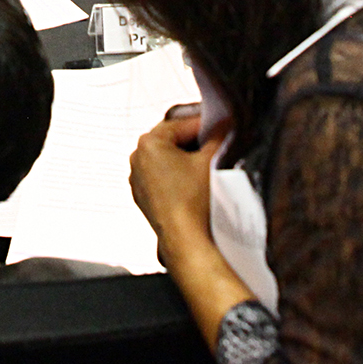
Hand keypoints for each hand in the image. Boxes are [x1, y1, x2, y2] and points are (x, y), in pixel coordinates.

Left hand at [129, 116, 222, 266]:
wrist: (187, 240)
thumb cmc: (195, 200)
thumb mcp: (212, 159)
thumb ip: (219, 135)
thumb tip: (225, 123)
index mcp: (149, 143)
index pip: (184, 124)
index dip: (207, 125)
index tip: (223, 126)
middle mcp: (137, 159)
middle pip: (173, 140)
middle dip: (195, 142)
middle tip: (218, 144)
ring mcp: (138, 179)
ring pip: (168, 159)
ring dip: (187, 159)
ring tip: (209, 164)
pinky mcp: (144, 197)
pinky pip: (163, 177)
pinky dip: (178, 176)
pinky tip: (196, 183)